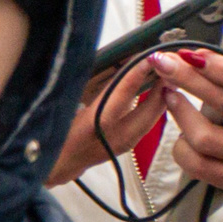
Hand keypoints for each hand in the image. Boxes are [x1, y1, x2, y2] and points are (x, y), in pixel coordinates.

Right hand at [47, 59, 170, 185]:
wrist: (56, 166)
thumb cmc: (54, 133)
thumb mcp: (63, 108)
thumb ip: (85, 89)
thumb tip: (109, 67)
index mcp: (95, 124)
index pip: (123, 93)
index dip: (137, 72)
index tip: (149, 56)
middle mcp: (115, 136)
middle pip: (150, 109)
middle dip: (162, 84)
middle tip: (168, 63)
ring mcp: (125, 143)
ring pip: (153, 117)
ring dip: (161, 95)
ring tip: (167, 74)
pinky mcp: (127, 145)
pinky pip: (147, 122)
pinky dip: (154, 105)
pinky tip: (156, 92)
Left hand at [157, 49, 222, 198]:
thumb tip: (196, 57)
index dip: (216, 66)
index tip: (189, 54)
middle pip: (222, 102)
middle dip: (186, 78)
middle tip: (162, 63)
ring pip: (205, 136)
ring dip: (180, 113)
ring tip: (171, 96)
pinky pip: (200, 167)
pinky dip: (182, 148)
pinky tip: (182, 135)